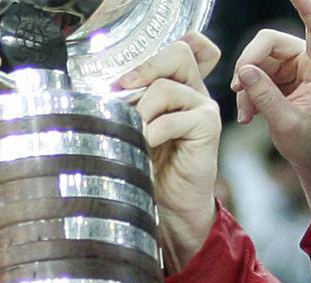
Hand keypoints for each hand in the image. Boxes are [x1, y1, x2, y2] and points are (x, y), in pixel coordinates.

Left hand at [117, 34, 221, 270]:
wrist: (170, 208)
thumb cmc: (148, 169)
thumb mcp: (132, 130)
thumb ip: (128, 105)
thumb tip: (102, 91)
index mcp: (177, 86)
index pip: (183, 45)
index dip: (156, 52)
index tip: (125, 79)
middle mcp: (193, 91)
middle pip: (179, 52)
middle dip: (144, 69)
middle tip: (121, 93)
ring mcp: (203, 107)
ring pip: (166, 86)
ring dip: (140, 110)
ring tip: (132, 133)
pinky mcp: (208, 127)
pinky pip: (174, 118)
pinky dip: (152, 132)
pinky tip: (145, 147)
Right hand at [231, 0, 310, 229]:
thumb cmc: (309, 142)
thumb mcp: (286, 123)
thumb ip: (265, 97)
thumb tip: (244, 71)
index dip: (307, 8)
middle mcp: (307, 63)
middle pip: (270, 43)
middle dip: (249, 63)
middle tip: (238, 88)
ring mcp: (292, 70)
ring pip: (257, 60)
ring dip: (245, 85)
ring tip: (245, 113)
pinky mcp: (278, 80)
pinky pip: (254, 76)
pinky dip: (247, 95)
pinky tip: (248, 116)